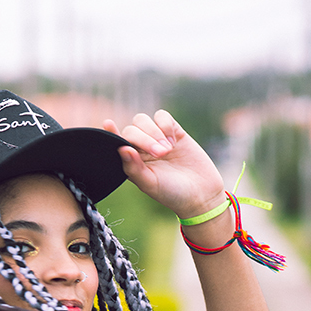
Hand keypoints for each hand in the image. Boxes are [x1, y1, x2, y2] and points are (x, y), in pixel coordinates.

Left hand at [103, 110, 226, 221]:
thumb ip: (134, 168)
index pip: (117, 143)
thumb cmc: (172, 194)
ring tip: (167, 150)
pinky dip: (165, 125)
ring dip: (154, 132)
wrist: (201, 193)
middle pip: (132, 129)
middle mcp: (141, 149)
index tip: (108, 124)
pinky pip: (162, 116)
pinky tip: (173, 140)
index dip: (111, 133)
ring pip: (143, 120)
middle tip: (160, 154)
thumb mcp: (150, 184)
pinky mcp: (173, 131)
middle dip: (144, 139)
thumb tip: (122, 148)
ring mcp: (157, 138)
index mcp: (132, 162)